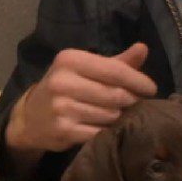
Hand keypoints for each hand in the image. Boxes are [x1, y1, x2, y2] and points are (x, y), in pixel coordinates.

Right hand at [5, 42, 157, 154]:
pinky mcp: (63, 130)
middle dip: (130, 101)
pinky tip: (106, 128)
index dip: (138, 81)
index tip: (151, 89)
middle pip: (115, 95)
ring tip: (116, 115)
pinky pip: (100, 132)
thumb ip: (117, 61)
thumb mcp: (86, 69)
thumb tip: (144, 48)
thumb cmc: (65, 88)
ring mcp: (61, 107)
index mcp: (70, 59)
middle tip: (134, 104)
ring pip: (110, 115)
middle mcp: (63, 81)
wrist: (30, 118)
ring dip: (119, 117)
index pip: (115, 70)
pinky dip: (108, 131)